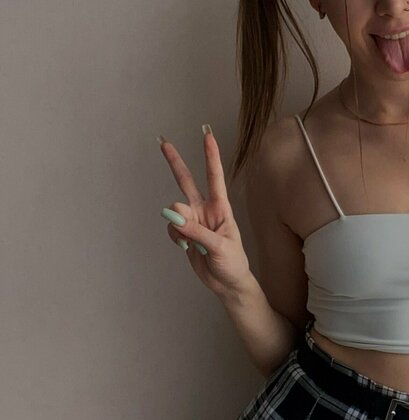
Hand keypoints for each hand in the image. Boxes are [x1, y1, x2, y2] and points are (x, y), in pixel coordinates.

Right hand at [158, 126, 251, 299]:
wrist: (227, 284)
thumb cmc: (233, 263)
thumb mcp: (219, 247)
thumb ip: (195, 230)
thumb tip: (173, 214)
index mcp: (221, 208)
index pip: (214, 177)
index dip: (210, 156)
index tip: (207, 135)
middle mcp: (205, 210)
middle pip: (187, 181)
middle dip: (175, 162)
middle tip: (163, 142)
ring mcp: (193, 221)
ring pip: (175, 210)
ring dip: (177, 222)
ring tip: (188, 240)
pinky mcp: (184, 233)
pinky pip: (171, 227)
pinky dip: (174, 235)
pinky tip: (184, 246)